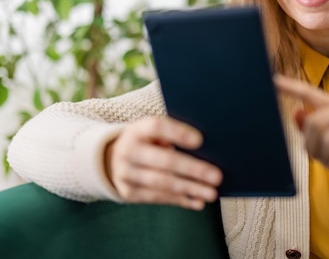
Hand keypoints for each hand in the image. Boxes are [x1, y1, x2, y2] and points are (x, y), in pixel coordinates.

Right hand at [104, 118, 222, 209]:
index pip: (157, 127)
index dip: (178, 133)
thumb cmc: (146, 141)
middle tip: (217, 176)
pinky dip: (180, 200)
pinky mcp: (128, 192)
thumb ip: (172, 135)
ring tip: (211, 192)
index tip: (200, 140)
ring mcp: (126, 174)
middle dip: (193, 169)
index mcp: (137, 130)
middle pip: (164, 160)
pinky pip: (157, 197)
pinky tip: (197, 201)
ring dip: (190, 188)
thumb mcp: (152, 132)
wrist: (111, 159)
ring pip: (162, 183)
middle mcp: (128, 151)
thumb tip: (203, 148)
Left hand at [274, 74, 328, 188]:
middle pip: (315, 123)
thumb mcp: (323, 141)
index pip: (309, 93)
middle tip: (318, 156)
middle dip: (311, 146)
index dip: (291, 88)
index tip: (274, 81)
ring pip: (328, 140)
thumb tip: (296, 113)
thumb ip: (308, 128)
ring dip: (326, 158)